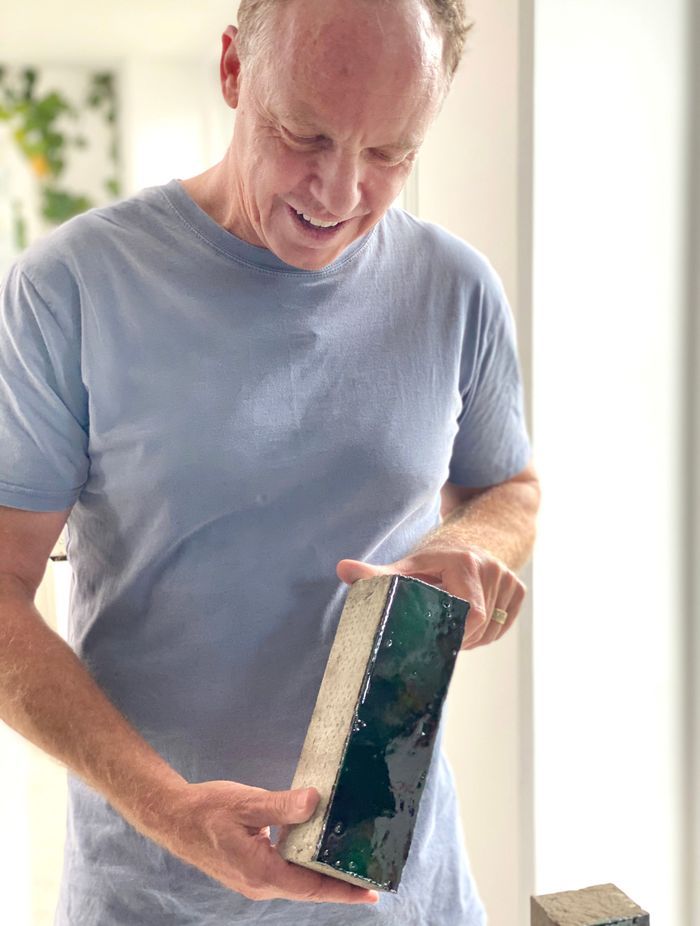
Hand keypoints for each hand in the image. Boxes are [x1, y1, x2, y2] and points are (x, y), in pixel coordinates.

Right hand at [152, 780, 378, 904]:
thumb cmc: (207, 809)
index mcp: (262, 871)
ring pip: (297, 882)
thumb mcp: (247, 802)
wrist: (173, 819)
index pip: (312, 887)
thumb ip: (281, 805)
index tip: (373, 892)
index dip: (344, 890)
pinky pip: (286, 873)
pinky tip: (318, 849)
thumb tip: (315, 801)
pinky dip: (305, 865)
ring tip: (352, 861)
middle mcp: (260, 885)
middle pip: (309, 889)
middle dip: (340, 883)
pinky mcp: (250, 872)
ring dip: (323, 875)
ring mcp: (254, 881)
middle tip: (371, 871)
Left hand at [336, 546, 525, 649]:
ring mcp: (509, 579)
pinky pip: (504, 626)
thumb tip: (342, 569)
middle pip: (480, 625)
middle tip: (439, 633)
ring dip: (472, 637)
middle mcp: (493, 569)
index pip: (469, 613)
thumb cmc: (431, 561)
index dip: (454, 631)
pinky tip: (469, 623)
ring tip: (452, 626)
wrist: (468, 541)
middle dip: (459, 637)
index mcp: (465, 564)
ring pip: (493, 629)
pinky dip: (487, 633)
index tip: (437, 635)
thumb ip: (376, 573)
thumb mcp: (405, 566)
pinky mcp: (518, 590)